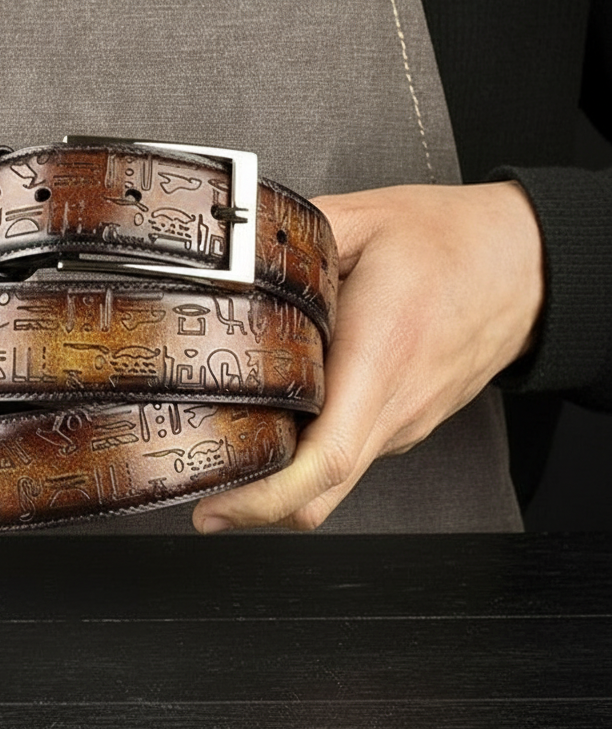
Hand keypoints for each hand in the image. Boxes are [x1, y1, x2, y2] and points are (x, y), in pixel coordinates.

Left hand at [192, 181, 544, 532]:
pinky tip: (285, 413)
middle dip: (255, 505)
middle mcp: (395, 404)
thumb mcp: (365, 218)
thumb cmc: (451, 241)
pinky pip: (352, 450)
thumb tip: (236, 252)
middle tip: (202, 491)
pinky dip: (311, 450)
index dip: (265, 497)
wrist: (527, 264)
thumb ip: (296, 239)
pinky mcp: (407, 420)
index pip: (327, 457)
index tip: (216, 510)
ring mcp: (405, 420)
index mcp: (380, 354)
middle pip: (322, 492)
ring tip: (233, 445)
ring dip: (281, 476)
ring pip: (335, 478)